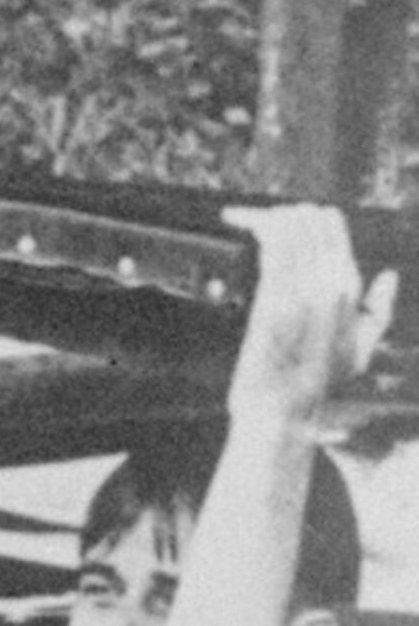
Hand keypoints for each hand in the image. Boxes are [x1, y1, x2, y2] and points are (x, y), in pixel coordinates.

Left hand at [224, 203, 398, 428]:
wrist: (283, 412)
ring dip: (265, 215)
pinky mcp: (274, 302)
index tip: (283, 218)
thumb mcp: (361, 349)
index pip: (334, 226)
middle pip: (311, 220)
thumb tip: (389, 275)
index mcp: (350, 288)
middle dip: (285, 212)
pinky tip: (237, 220)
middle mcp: (331, 284)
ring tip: (247, 217)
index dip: (307, 214)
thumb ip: (379, 310)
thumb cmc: (318, 384)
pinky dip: (255, 227)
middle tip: (260, 219)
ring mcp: (304, 292)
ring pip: (290, 227)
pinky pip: (271, 248)